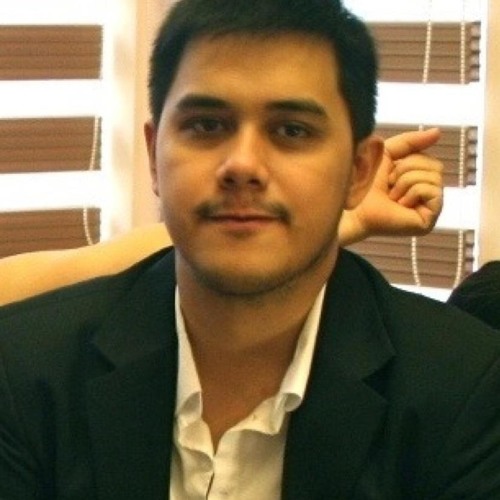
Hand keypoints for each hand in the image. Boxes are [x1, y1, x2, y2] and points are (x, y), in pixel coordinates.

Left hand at [339, 128, 443, 245]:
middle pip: (436, 165)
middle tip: (389, 185)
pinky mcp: (428, 221)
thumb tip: (438, 132)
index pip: (429, 158)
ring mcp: (428, 210)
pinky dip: (413, 192)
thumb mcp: (386, 153)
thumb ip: (410, 141)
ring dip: (406, 181)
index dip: (407, 159)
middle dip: (407, 169)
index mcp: (419, 180)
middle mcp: (427, 195)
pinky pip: (434, 192)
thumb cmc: (363, 182)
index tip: (389, 173)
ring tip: (391, 196)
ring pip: (435, 177)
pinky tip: (399, 205)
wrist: (350, 206)